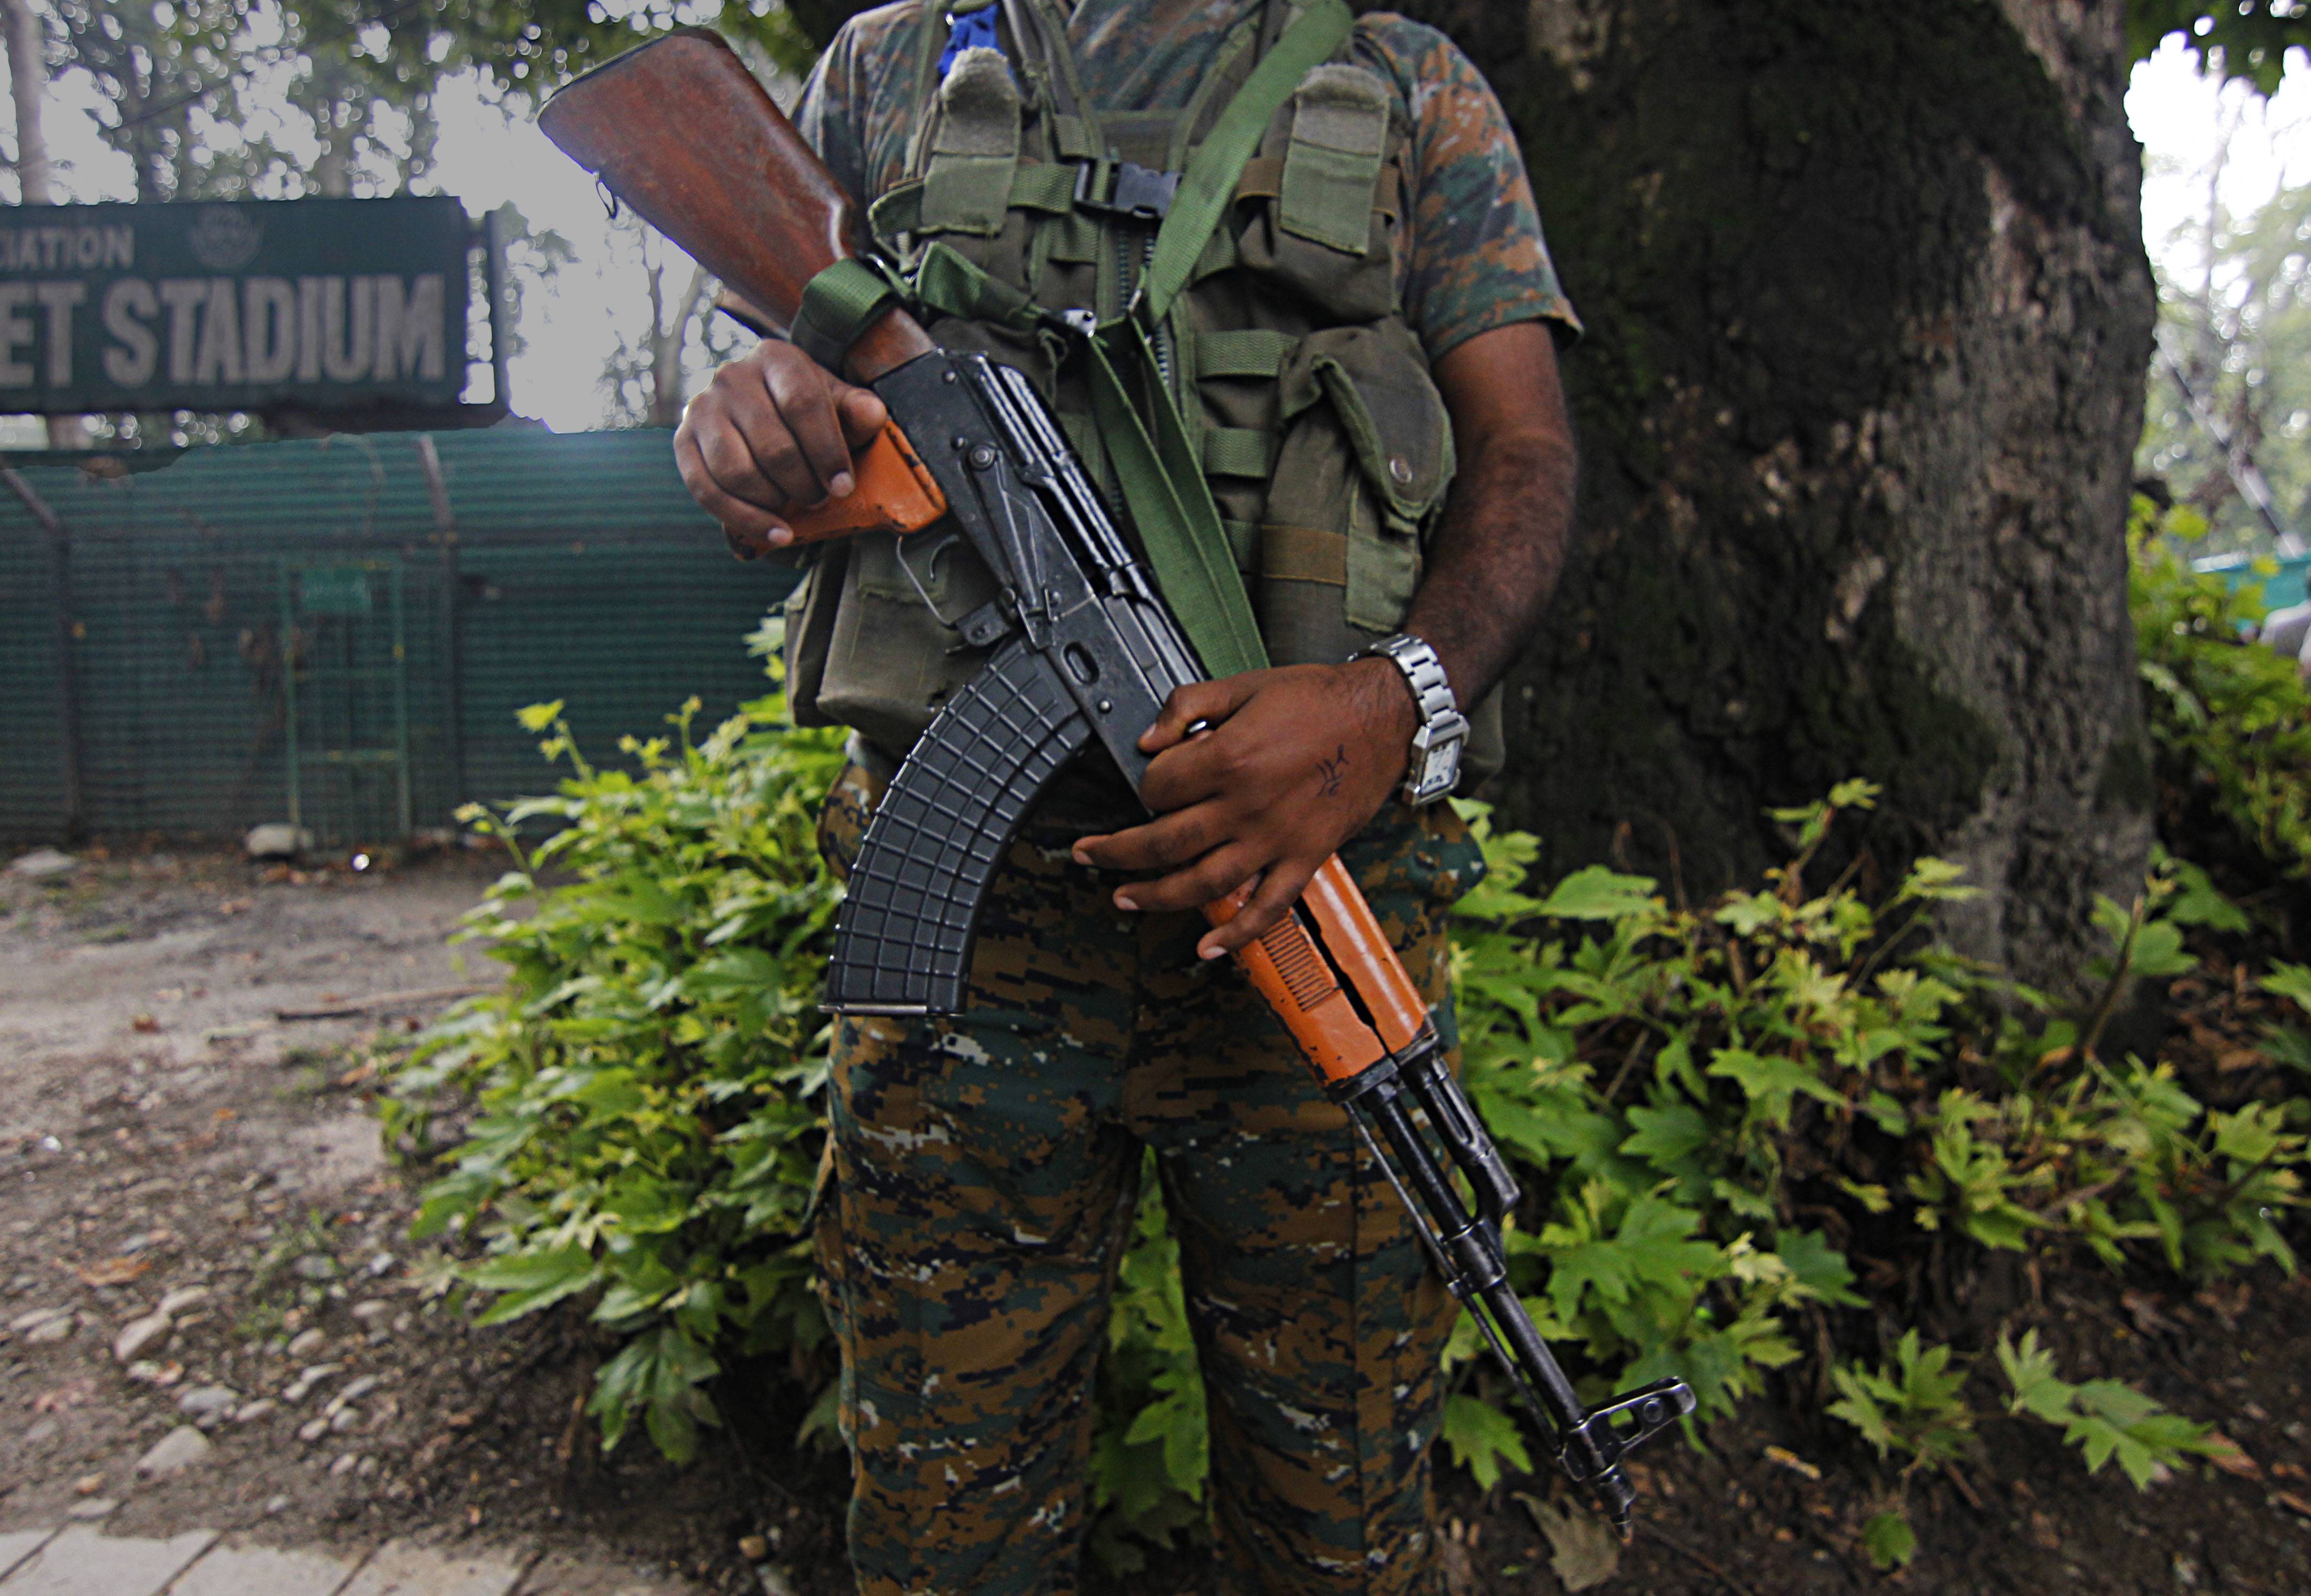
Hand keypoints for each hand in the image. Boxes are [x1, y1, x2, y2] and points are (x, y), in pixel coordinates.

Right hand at [673, 339, 888, 554]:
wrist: (766, 409)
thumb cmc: (811, 413)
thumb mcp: (840, 406)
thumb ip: (858, 411)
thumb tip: (872, 414)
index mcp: (776, 358)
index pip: (802, 402)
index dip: (826, 451)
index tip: (843, 487)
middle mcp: (732, 376)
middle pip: (772, 445)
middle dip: (803, 484)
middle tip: (819, 500)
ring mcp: (702, 407)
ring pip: (736, 471)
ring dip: (773, 502)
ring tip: (794, 509)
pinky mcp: (683, 441)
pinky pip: (705, 490)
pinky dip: (743, 519)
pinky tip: (775, 534)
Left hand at [1071, 658, 1417, 958]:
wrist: (1385, 716)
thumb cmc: (1318, 699)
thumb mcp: (1244, 684)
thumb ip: (1188, 705)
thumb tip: (1146, 738)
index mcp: (1230, 757)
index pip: (1158, 787)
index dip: (1144, 784)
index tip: (1149, 782)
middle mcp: (1247, 805)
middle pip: (1164, 841)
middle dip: (1117, 852)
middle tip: (1090, 855)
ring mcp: (1276, 838)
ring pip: (1203, 883)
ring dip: (1156, 896)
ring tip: (1125, 897)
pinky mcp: (1305, 858)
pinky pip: (1268, 907)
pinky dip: (1238, 935)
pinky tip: (1208, 949)